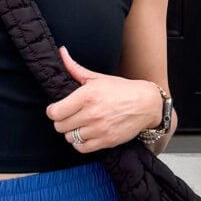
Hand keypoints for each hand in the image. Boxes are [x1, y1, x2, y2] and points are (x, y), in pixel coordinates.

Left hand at [44, 47, 161, 151]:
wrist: (146, 104)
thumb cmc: (121, 90)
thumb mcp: (97, 78)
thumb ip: (75, 68)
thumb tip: (61, 52)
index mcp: (87, 95)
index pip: (55, 112)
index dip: (53, 111)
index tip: (58, 109)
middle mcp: (92, 113)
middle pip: (59, 126)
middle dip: (62, 121)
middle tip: (70, 116)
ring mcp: (99, 129)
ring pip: (69, 138)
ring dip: (71, 132)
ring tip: (79, 125)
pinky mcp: (106, 141)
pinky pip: (82, 148)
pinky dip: (81, 143)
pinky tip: (86, 134)